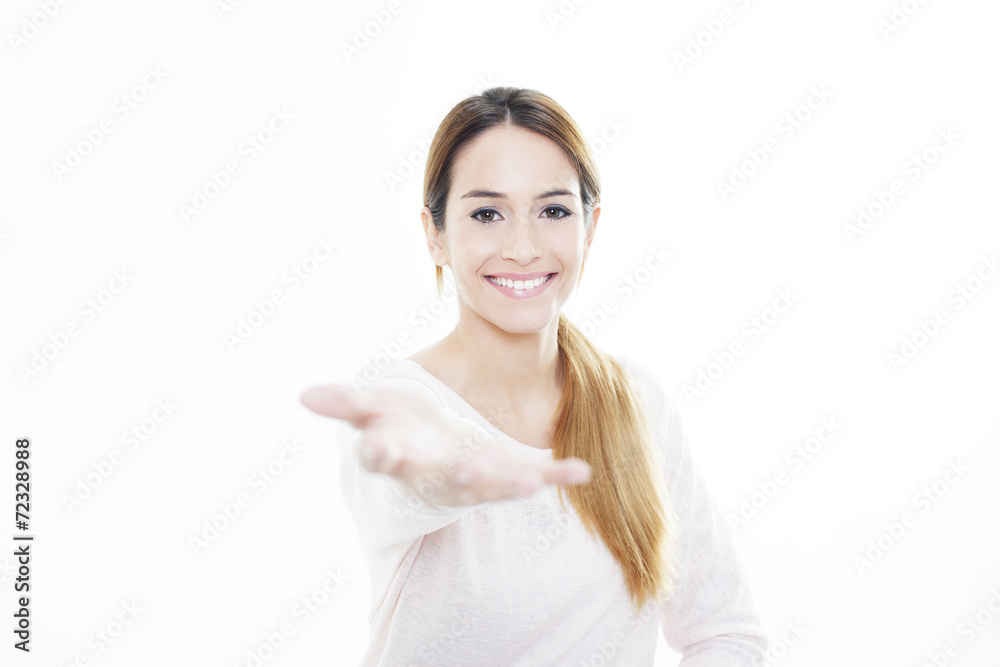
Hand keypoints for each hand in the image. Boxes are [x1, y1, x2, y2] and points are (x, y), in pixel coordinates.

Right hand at [300, 382, 591, 506]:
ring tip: (530, 482)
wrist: (436, 449)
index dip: (382, 456)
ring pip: (492, 487)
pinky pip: (536, 475)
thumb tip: (303, 395)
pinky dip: (557, 475)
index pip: (387, 460)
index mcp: (403, 456)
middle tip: (467, 471)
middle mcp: (440, 473)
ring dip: (509, 484)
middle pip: (445, 481)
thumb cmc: (402, 424)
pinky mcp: (509, 471)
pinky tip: (580, 470)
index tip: (377, 450)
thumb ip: (345, 403)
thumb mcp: (373, 407)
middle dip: (457, 478)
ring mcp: (477, 476)